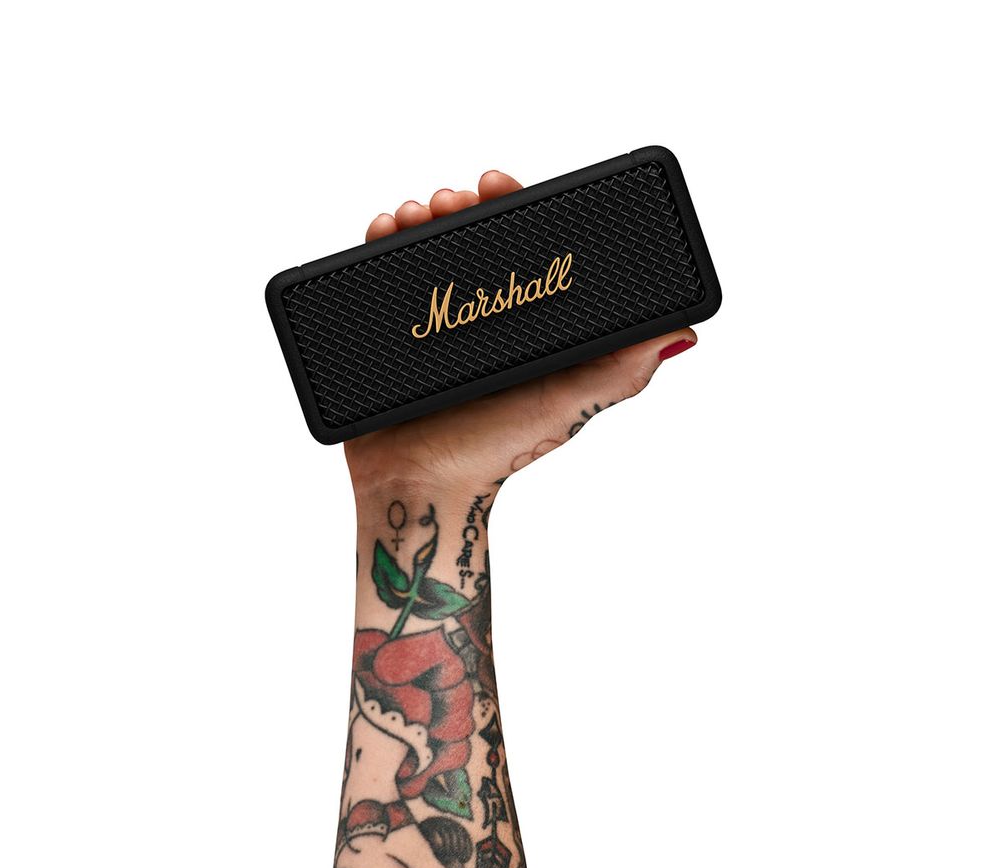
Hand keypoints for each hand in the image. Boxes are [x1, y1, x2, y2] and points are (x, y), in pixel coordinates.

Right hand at [345, 170, 696, 497]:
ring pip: (426, 253)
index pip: (526, 249)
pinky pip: (383, 281)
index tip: (498, 183)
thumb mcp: (568, 407)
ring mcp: (435, 325)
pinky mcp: (395, 335)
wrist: (420, 488)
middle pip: (471, 241)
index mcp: (524, 325)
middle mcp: (481, 319)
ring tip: (411, 214)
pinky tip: (381, 229)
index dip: (514, 208)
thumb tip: (683, 333)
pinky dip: (380, 246)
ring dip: (418, 219)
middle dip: (460, 207)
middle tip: (451, 198)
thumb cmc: (495, 455)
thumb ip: (620, 371)